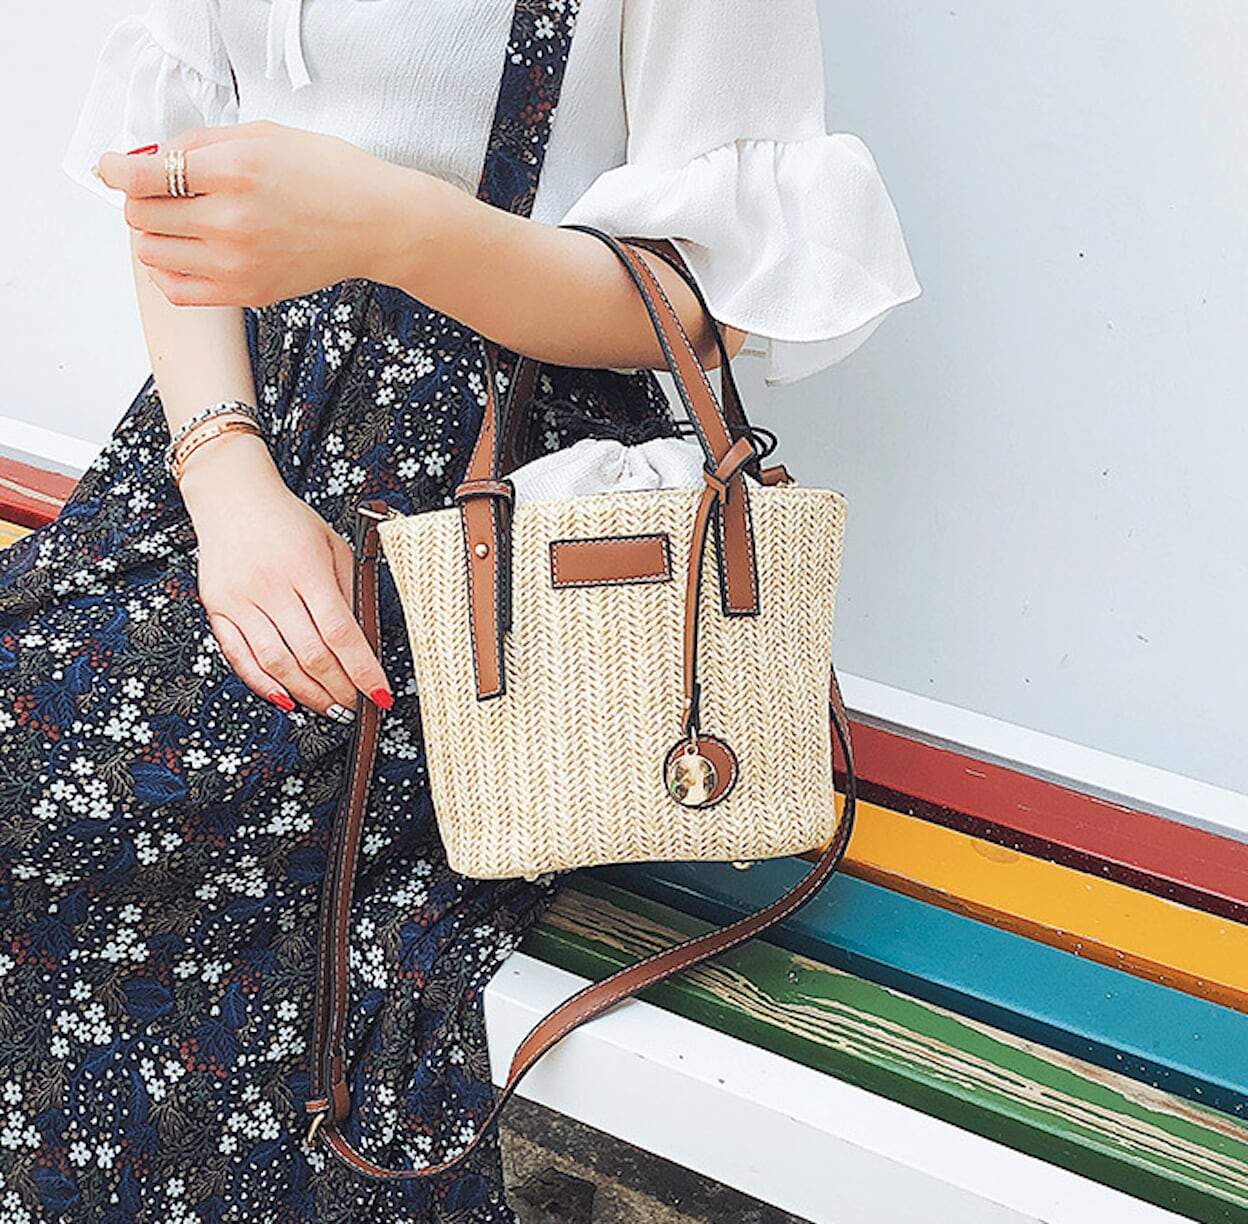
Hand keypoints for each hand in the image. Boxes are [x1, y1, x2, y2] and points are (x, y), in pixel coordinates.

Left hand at [96, 121, 402, 307]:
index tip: (113, 167)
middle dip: (142, 199)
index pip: (142, 175)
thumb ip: (200, 143)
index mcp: (233, 170)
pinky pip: (177, 291)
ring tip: (178, 223)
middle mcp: (231, 219)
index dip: (115, 169)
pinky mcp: (248, 291)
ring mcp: (238, 261)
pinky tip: (185, 254)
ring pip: (152, 253)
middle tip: (161, 192)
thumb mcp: (262, 136)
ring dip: (154, 235)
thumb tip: (149, 157)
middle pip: (141, 215)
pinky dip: (168, 272)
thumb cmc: (328, 176)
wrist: (375, 224)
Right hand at [179, 432, 392, 717]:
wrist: (232, 497)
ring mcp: (240, 599)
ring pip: (276, 662)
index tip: (380, 693)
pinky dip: (262, 684)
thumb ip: (349, 589)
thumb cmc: (290, 521)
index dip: (363, 669)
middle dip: (338, 688)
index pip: (341, 631)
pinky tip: (286, 699)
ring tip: (328, 708)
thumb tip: (365, 641)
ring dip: (306, 693)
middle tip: (355, 705)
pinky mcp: (217, 607)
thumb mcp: (333, 545)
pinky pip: (238, 656)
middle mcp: (272, 585)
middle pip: (310, 653)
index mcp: (307, 568)